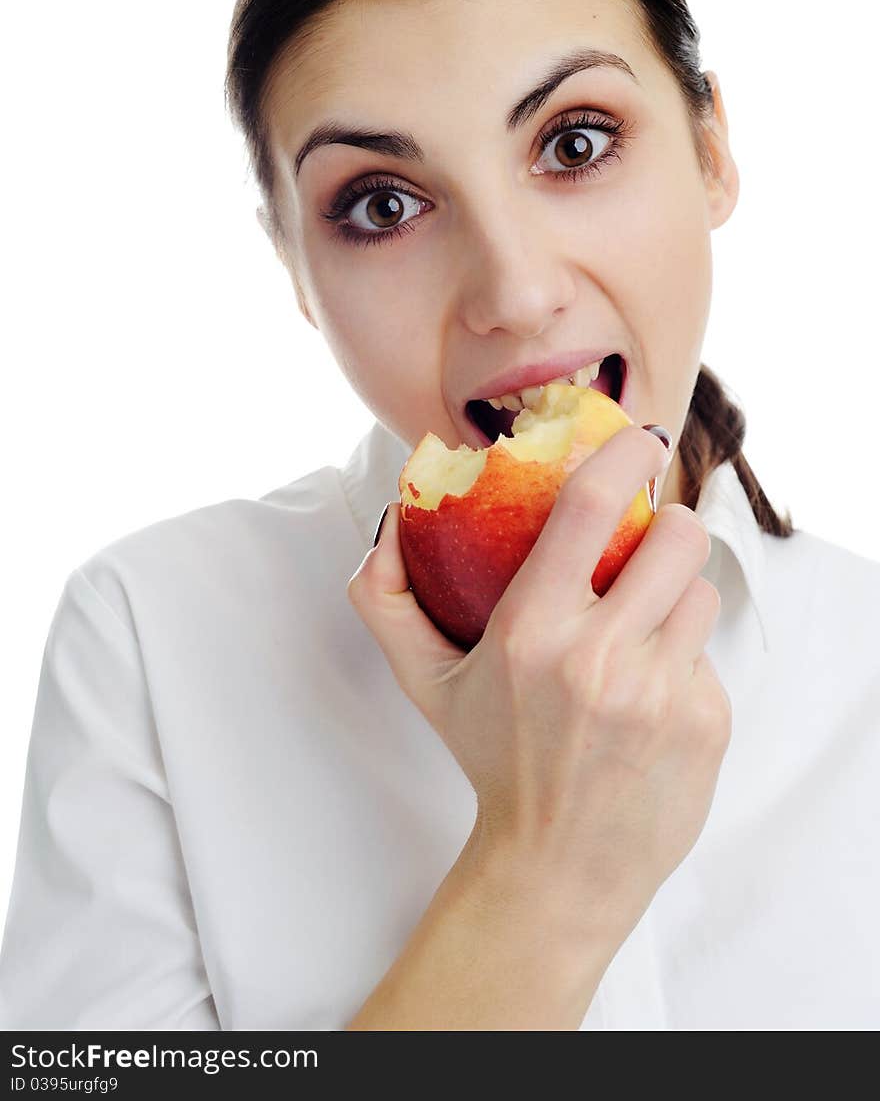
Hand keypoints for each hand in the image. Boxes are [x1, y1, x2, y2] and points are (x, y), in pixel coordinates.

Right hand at [347, 424, 730, 942]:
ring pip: (700, 591)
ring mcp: (660, 693)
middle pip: (676, 537)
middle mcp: (600, 658)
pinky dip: (681, 659)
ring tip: (640, 625)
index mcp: (530, 632)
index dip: (624, 454)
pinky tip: (648, 694)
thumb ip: (385, 597)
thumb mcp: (424, 682)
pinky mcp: (705, 723)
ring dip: (674, 594)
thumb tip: (391, 520)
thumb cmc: (493, 759)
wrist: (558, 867)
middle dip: (666, 525)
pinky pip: (708, 654)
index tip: (638, 438)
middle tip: (645, 542)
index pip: (590, 506)